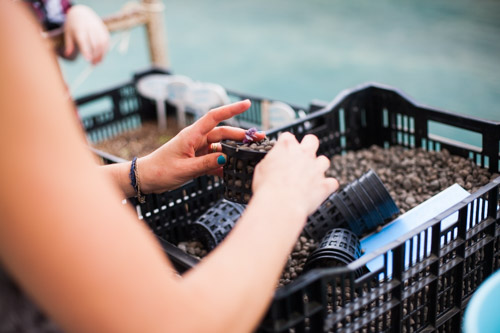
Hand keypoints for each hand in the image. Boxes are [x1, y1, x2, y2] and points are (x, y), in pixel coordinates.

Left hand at [64, 5, 108, 64]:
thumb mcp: (68, 33)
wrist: (82, 12)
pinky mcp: (104, 30)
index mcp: (80, 29)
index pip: (84, 41)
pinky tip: (102, 56)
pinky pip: (107, 41)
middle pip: (95, 43)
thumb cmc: (73, 25)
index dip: (86, 50)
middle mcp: (90, 28)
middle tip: (93, 65)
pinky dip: (105, 50)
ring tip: (98, 62)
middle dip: (95, 55)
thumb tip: (67, 55)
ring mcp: (98, 28)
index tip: (88, 60)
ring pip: (103, 43)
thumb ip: (69, 44)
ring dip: (102, 54)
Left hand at [139, 100, 264, 192]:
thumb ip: (206, 164)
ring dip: (234, 150)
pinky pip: (215, 159)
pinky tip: (233, 171)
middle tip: (258, 139)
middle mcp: (196, 139)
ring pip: (221, 146)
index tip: (247, 104)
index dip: (231, 109)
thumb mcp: (185, 169)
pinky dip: (224, 164)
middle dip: (241, 135)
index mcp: (191, 135)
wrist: (146, 178)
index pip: (214, 117)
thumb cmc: (161, 170)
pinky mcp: (197, 160)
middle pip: (223, 133)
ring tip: (250, 154)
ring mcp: (197, 149)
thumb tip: (225, 158)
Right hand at [252, 133, 338, 216]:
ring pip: (324, 160)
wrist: (280, 205)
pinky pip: (332, 182)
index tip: (283, 151)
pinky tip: (319, 191)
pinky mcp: (325, 184)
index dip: (285, 144)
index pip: (288, 137)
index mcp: (287, 147)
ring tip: (310, 177)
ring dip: (319, 167)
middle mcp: (304, 154)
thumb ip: (270, 161)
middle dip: (308, 146)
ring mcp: (317, 168)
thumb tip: (272, 163)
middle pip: (312, 140)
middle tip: (302, 156)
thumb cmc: (268, 188)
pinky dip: (327, 186)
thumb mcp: (260, 169)